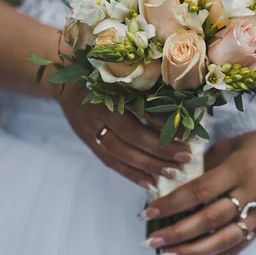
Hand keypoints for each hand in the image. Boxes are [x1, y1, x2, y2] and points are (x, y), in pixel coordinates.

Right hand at [56, 83, 191, 188]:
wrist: (66, 80)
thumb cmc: (104, 72)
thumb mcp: (123, 70)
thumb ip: (146, 85)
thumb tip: (183, 103)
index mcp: (111, 86)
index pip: (141, 108)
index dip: (165, 122)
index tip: (189, 132)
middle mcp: (99, 108)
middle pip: (131, 133)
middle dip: (161, 148)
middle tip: (186, 157)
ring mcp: (90, 127)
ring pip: (121, 151)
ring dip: (149, 165)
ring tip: (173, 173)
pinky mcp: (88, 140)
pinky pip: (110, 161)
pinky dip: (131, 174)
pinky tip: (150, 184)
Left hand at [144, 116, 255, 254]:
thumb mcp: (230, 147)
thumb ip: (205, 167)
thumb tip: (176, 187)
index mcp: (239, 169)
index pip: (199, 191)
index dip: (171, 204)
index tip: (148, 213)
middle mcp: (252, 193)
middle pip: (209, 221)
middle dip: (176, 234)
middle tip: (151, 242)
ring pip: (224, 240)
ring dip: (193, 252)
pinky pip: (239, 244)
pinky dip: (216, 254)